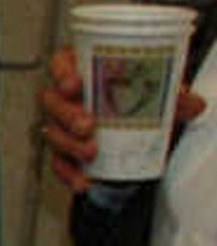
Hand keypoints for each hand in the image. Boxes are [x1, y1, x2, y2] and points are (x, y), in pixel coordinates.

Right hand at [42, 45, 208, 199]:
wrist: (137, 126)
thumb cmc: (136, 99)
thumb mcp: (156, 92)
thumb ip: (174, 96)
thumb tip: (193, 104)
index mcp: (84, 71)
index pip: (61, 65)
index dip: (62, 74)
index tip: (75, 84)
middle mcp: (67, 97)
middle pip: (52, 102)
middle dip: (67, 115)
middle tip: (87, 124)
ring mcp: (62, 124)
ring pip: (52, 133)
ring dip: (69, 144)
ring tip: (91, 152)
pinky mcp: (63, 150)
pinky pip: (58, 162)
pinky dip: (69, 173)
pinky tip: (83, 181)